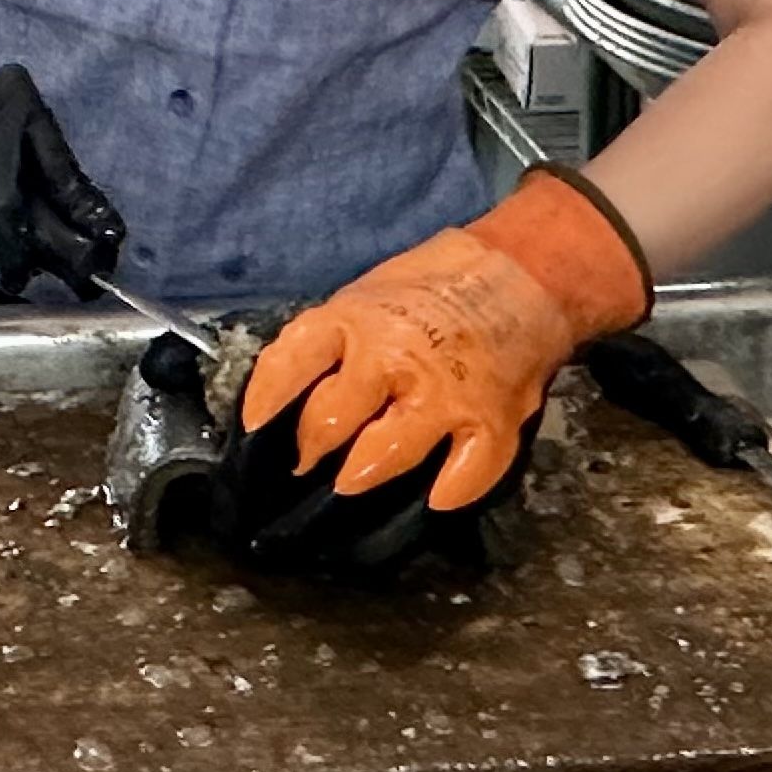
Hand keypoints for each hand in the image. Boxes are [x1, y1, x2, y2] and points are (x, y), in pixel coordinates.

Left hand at [136, 325, 534, 583]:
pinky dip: (447, 493)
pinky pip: (464, 474)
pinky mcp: (492, 422)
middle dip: (308, 452)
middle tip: (301, 469)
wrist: (519, 271)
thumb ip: (329, 347)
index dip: (264, 403)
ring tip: (348, 485)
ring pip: (387, 453)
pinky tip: (432, 499)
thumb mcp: (363, 298)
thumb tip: (284, 402)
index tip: (252, 431)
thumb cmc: (430, 288)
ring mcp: (444, 393)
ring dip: (359, 477)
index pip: (290, 365)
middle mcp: (393, 357)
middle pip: (331, 421)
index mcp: (352, 321)